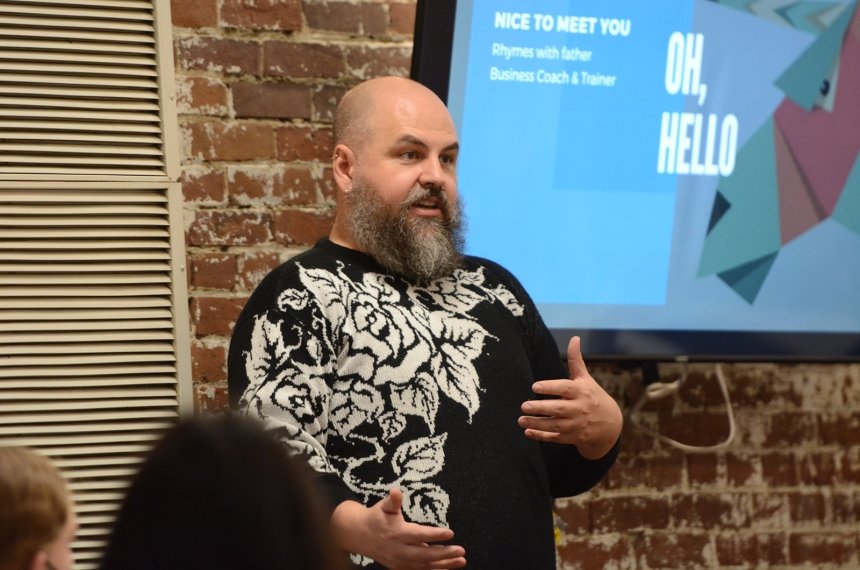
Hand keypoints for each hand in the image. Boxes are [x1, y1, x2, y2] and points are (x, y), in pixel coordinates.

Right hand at [331, 487, 466, 569]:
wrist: (359, 535)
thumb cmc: (376, 516)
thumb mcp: (384, 506)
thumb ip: (393, 500)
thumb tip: (396, 490)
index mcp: (397, 532)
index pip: (419, 535)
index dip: (435, 534)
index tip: (450, 533)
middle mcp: (399, 549)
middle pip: (425, 555)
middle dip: (444, 554)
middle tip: (461, 551)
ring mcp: (399, 561)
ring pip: (424, 566)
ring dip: (444, 565)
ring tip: (461, 561)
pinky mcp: (399, 568)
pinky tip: (448, 569)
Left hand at [518, 336, 622, 458]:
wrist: (610, 425)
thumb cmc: (593, 397)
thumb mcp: (586, 379)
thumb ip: (576, 360)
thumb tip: (574, 338)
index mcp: (581, 392)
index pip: (565, 388)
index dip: (551, 387)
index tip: (535, 386)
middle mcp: (579, 409)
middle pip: (558, 409)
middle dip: (541, 408)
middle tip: (524, 406)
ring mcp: (576, 425)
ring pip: (555, 425)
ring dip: (537, 423)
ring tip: (521, 419)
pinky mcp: (572, 438)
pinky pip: (555, 438)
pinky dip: (542, 437)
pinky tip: (528, 432)